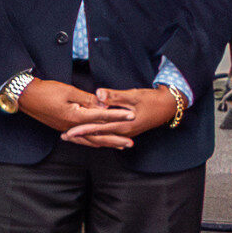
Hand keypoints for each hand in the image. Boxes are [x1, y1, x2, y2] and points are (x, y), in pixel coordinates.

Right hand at [15, 79, 130, 135]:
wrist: (27, 97)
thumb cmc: (46, 91)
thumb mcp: (68, 90)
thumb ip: (87, 99)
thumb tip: (103, 103)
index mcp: (76, 116)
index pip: (102, 116)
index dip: (118, 115)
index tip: (131, 115)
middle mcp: (73, 127)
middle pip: (99, 135)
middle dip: (116, 139)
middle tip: (131, 144)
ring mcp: (67, 129)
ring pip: (90, 140)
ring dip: (106, 143)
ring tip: (119, 146)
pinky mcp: (63, 128)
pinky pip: (81, 140)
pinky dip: (92, 142)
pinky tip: (97, 143)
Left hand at [60, 86, 177, 147]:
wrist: (167, 107)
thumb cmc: (151, 99)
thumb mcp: (133, 95)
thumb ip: (115, 96)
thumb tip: (99, 94)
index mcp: (124, 125)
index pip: (99, 128)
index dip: (83, 129)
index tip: (69, 131)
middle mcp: (123, 132)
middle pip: (98, 136)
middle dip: (81, 136)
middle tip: (64, 136)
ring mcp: (125, 133)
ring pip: (103, 137)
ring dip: (87, 137)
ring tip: (71, 136)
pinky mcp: (126, 131)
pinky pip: (108, 135)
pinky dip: (97, 135)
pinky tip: (90, 135)